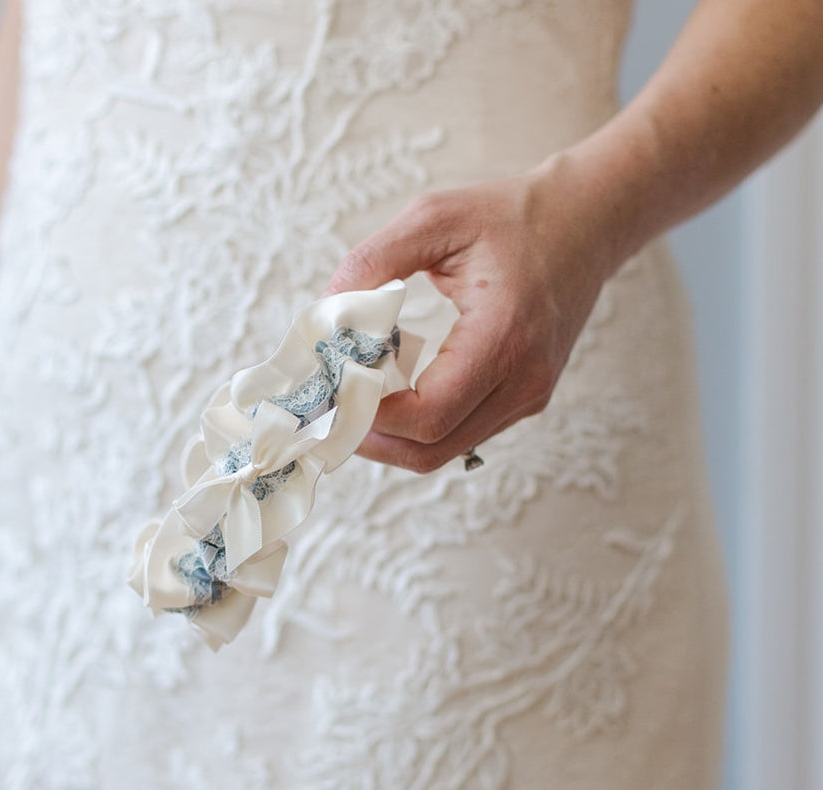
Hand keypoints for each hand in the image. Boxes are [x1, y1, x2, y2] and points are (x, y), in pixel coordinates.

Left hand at [324, 163, 614, 471]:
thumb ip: (372, 261)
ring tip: (353, 401)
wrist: (588, 221)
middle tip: (328, 408)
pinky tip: (391, 393)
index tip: (331, 386)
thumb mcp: (434, 218)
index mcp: (506, 336)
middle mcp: (524, 380)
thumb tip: (323, 315)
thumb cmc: (512, 215)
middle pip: (429, 450)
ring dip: (390, 438)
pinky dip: (417, 426)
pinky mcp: (524, 399)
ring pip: (443, 451)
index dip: (369, 414)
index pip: (428, 414)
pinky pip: (460, 433)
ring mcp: (528, 397)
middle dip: (369, 438)